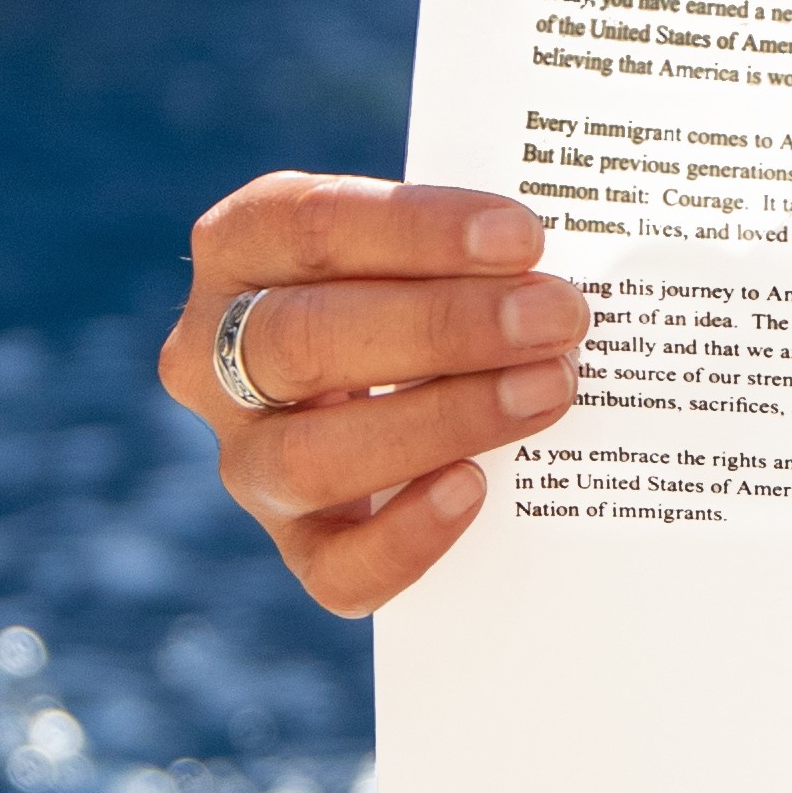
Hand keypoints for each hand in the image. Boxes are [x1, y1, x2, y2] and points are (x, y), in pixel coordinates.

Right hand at [155, 173, 587, 615]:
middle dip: (443, 329)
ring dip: (442, 421)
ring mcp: (245, 455)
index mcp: (244, 243)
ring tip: (548, 390)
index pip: (312, 226)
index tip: (525, 239)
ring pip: (306, 458)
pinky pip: (329, 566)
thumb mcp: (430, 230)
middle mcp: (214, 353)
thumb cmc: (433, 266)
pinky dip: (405, 535)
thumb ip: (474, 237)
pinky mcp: (295, 539)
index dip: (419, 231)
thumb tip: (577, 255)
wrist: (409, 353)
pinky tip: (476, 489)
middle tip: (557, 317)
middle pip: (303, 341)